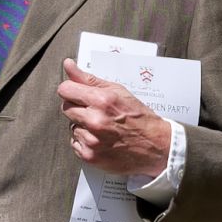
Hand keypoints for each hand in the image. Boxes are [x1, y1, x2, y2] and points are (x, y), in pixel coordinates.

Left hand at [60, 60, 174, 184]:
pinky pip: (75, 143)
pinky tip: (100, 139)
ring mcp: (92, 141)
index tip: (77, 93)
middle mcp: (95, 121)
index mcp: (102, 101)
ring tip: (102, 127)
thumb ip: (89, 79)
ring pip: (71, 127)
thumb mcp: (118, 91)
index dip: (71, 90)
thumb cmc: (139, 118)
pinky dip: (85, 141)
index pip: (65, 90)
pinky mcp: (90, 156)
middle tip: (94, 111)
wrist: (155, 146)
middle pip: (66, 108)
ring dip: (82, 126)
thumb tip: (68, 65)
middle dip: (77, 108)